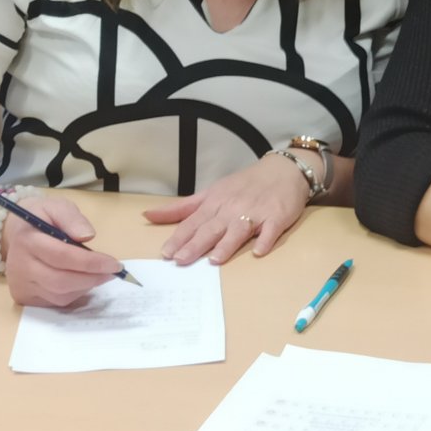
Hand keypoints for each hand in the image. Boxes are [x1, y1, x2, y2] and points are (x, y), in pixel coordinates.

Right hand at [2, 196, 123, 307]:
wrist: (16, 232)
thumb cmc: (42, 218)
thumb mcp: (57, 206)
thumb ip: (72, 219)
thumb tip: (88, 236)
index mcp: (27, 240)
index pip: (62, 256)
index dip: (91, 262)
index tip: (115, 264)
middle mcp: (20, 267)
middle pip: (60, 281)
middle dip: (92, 278)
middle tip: (112, 272)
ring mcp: (20, 285)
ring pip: (59, 295)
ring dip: (85, 287)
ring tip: (98, 274)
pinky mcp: (24, 297)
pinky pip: (55, 302)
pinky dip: (74, 293)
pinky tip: (81, 280)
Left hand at [142, 153, 311, 264]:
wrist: (283, 170)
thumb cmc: (244, 185)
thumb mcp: (211, 192)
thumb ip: (181, 208)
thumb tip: (148, 215)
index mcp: (215, 202)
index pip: (194, 222)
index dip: (180, 237)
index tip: (166, 253)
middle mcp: (233, 208)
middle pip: (212, 228)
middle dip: (196, 244)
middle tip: (182, 260)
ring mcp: (256, 212)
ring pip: (239, 230)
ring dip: (227, 244)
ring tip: (214, 259)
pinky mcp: (277, 216)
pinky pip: (271, 230)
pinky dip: (265, 240)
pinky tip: (259, 250)